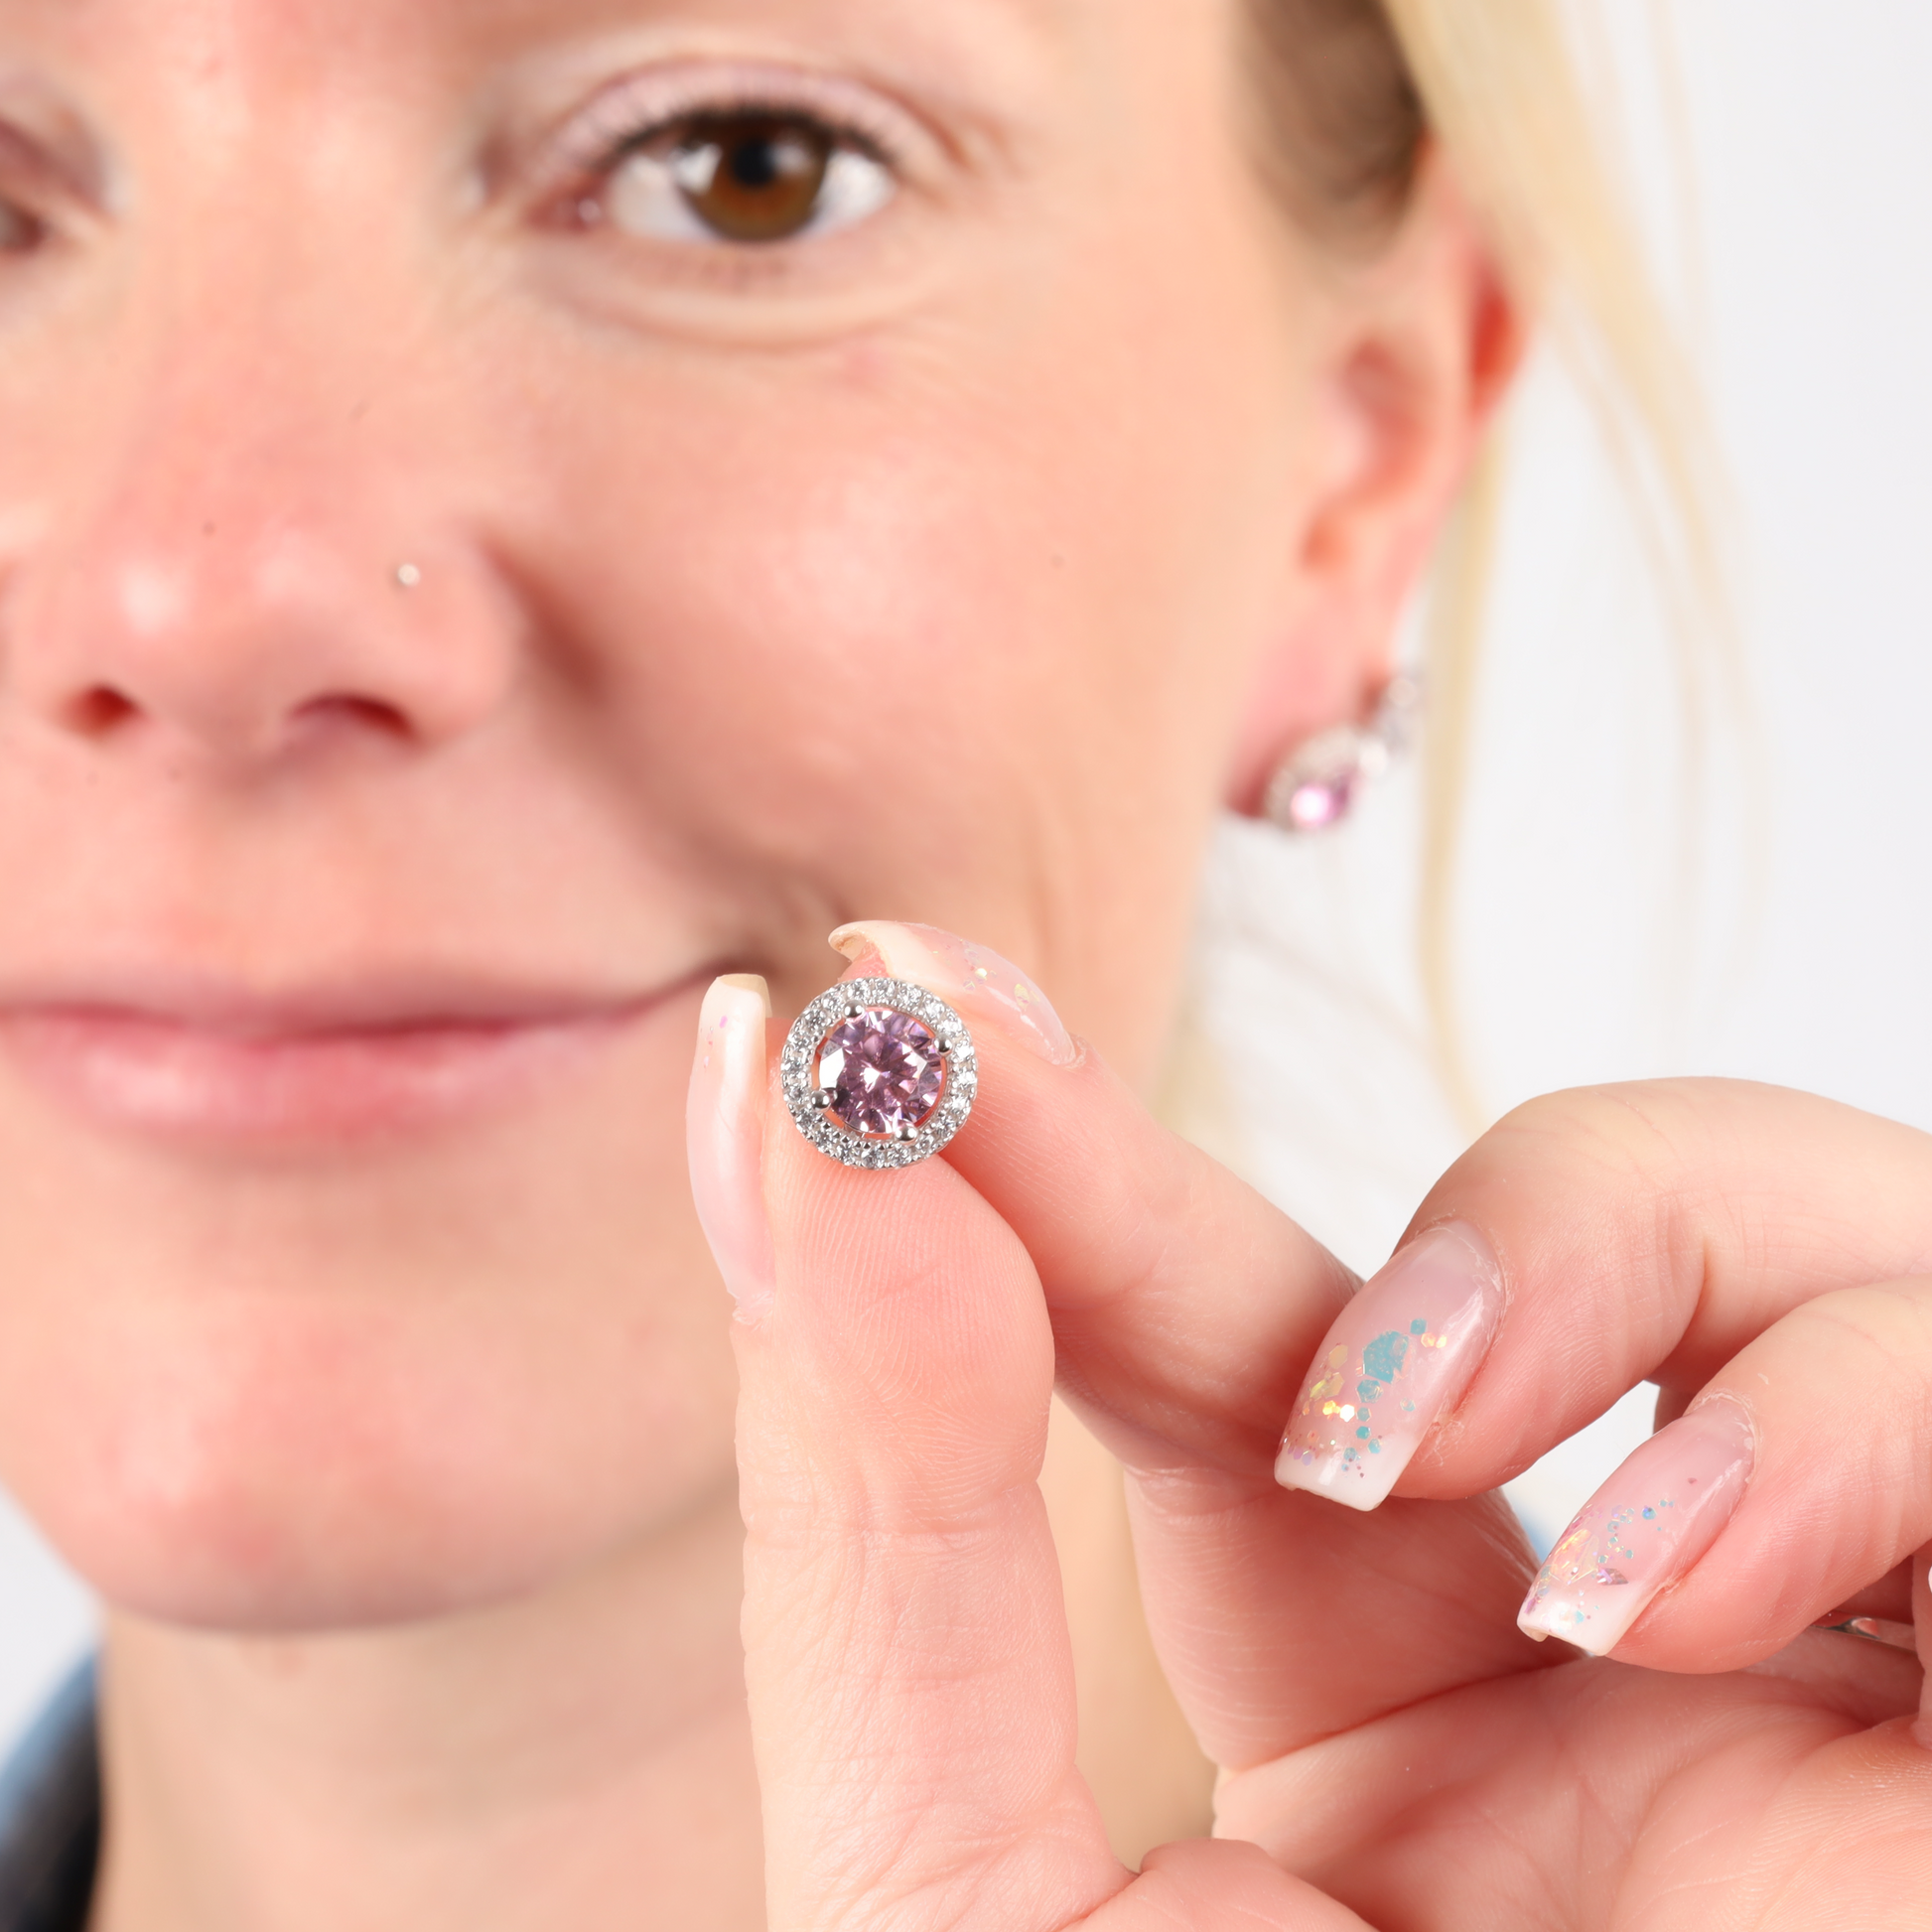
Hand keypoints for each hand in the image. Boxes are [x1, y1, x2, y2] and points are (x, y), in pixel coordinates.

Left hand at [688, 922, 1931, 1929]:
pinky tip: (1683, 1578)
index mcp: (1412, 1718)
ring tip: (1399, 1433)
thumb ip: (884, 1554)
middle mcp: (1656, 1646)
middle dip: (1182, 1145)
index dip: (1043, 1159)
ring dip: (1591, 1237)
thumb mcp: (975, 1914)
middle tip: (933, 1053)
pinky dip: (1837, 1401)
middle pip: (1463, 1253)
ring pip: (1791, 1231)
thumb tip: (787, 1158)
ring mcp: (1871, 1646)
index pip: (1224, 1350)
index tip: (856, 1005)